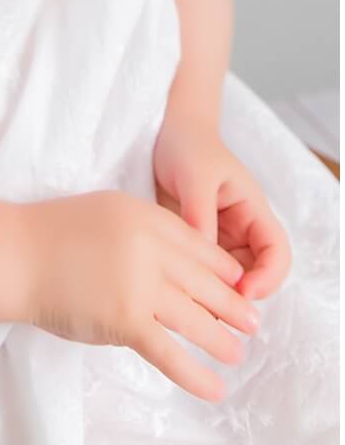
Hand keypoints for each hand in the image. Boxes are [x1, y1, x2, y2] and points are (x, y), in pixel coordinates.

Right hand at [24, 189, 259, 402]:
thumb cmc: (49, 234)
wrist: (12, 255)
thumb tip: (180, 266)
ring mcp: (138, 285)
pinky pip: (170, 353)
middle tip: (252, 323)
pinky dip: (196, 374)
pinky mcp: (125, 319)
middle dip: (234, 308)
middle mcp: (148, 248)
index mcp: (144, 217)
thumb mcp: (104, 212)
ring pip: (197, 320)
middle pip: (207, 284)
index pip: (200, 248)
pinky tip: (215, 388)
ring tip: (236, 353)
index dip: (224, 272)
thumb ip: (143, 231)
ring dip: (222, 341)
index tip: (236, 287)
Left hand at [154, 112, 290, 301]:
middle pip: (254, 273)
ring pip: (227, 276)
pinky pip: (202, 268)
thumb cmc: (189, 149)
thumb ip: (199, 215)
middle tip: (213, 310)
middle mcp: (241, 229)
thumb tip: (202, 258)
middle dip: (239, 294)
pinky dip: (195, 281)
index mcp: (253, 212)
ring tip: (191, 304)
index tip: (243, 292)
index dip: (267, 278)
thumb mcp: (195, 178)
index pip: (276, 253)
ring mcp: (219, 236)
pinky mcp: (196, 239)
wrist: (169, 134)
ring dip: (215, 292)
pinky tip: (174, 289)